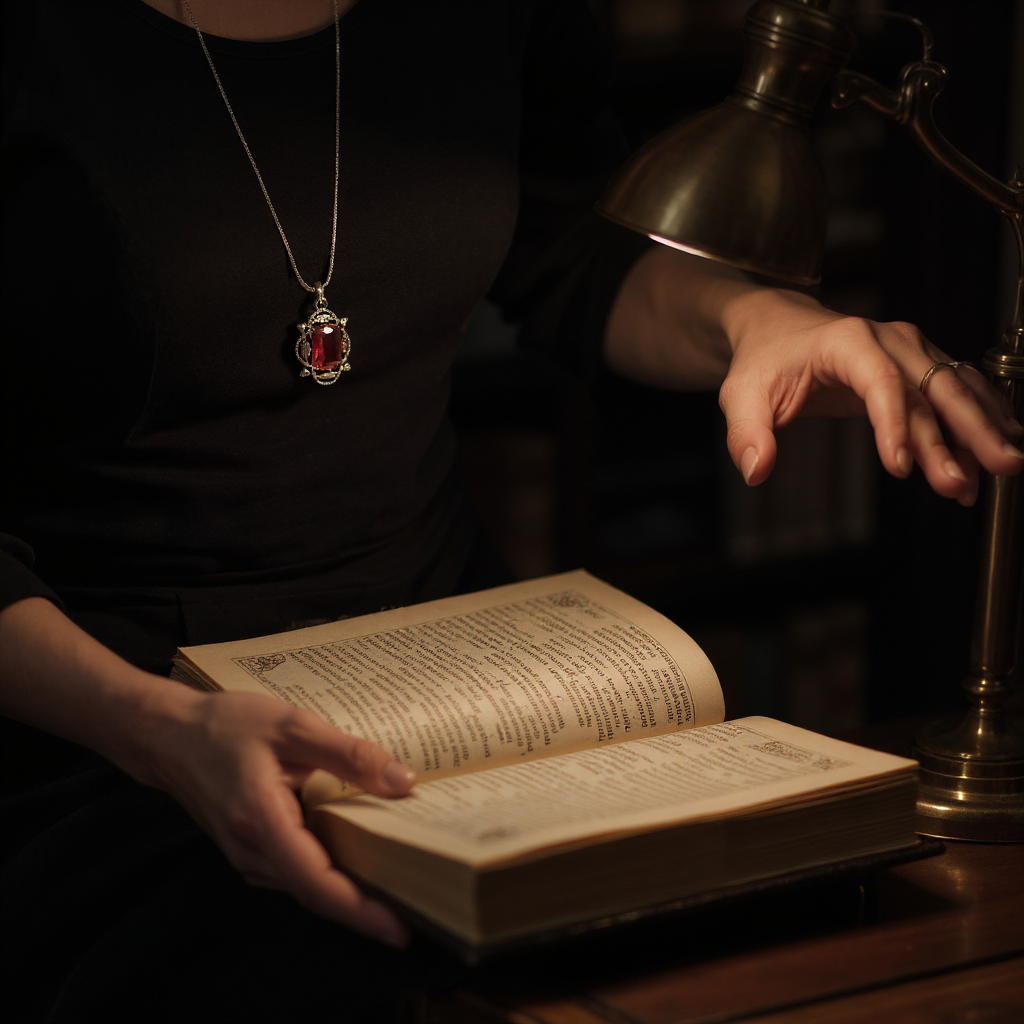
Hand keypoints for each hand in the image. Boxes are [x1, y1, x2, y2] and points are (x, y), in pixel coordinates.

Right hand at [139, 687, 416, 944]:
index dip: (360, 911)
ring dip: (350, 890)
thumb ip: (349, 754)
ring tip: (401, 879)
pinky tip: (361, 852)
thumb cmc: (227, 725)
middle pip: (317, 892)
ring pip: (307, 885)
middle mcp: (252, 851)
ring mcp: (248, 856)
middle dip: (367, 906)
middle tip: (422, 902)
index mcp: (263, 821)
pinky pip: (297, 871)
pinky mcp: (251, 850)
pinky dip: (330, 871)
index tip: (400, 929)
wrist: (168, 735)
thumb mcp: (293, 725)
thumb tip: (403, 781)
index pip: (317, 882)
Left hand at [604, 246, 1023, 503]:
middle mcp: (889, 340)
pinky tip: (992, 452)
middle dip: (960, 434)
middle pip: (933, 387)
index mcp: (846, 342)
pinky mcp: (920, 367)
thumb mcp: (741, 396)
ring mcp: (911, 351)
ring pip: (954, 392)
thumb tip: (757, 470)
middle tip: (976, 477)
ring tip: (998, 473)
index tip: (902, 468)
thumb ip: (747, 434)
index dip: (896, 425)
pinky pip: (957, 393)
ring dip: (978, 433)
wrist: (778, 331)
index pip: (880, 383)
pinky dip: (978, 422)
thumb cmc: (762, 362)